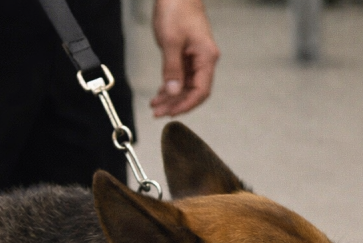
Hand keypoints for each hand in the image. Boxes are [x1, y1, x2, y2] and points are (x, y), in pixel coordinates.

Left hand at [150, 0, 219, 116]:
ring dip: (171, 97)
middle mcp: (204, 60)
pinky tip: (160, 93)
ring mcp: (196, 58)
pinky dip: (170, 85)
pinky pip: (181, 76)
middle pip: (193, 91)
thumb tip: (174, 92)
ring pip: (186, 85)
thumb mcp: (171, 41)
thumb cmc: (177, 9)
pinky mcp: (187, 54)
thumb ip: (172, 69)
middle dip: (176, 104)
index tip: (171, 113)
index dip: (187, 105)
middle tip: (158, 113)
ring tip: (155, 106)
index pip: (201, 91)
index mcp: (206, 58)